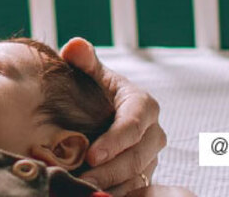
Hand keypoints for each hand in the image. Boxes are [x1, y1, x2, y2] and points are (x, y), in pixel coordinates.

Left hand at [61, 38, 165, 195]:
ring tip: (82, 189)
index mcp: (143, 105)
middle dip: (110, 170)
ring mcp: (150, 157)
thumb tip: (74, 46)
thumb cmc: (95, 91)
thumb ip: (83, 60)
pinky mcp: (143, 176)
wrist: (101, 113)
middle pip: (137, 156)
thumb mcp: (90, 74)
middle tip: (82, 179)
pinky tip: (93, 195)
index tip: (92, 153)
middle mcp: (153, 133)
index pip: (133, 124)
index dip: (116, 140)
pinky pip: (134, 190)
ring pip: (136, 177)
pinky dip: (115, 193)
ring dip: (111, 185)